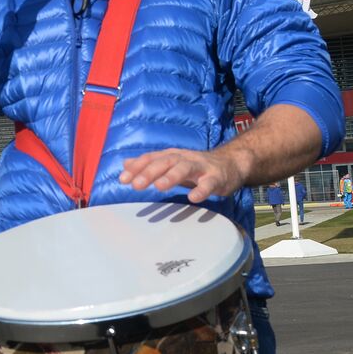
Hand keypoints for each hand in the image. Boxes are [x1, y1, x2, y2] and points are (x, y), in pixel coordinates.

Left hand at [119, 147, 249, 203]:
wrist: (230, 163)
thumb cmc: (195, 166)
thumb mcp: (170, 163)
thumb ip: (149, 164)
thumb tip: (125, 164)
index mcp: (171, 155)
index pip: (151, 159)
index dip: (137, 168)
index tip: (122, 180)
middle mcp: (184, 158)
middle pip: (165, 162)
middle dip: (150, 172)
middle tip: (136, 185)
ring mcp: (201, 167)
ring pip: (185, 168)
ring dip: (172, 176)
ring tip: (159, 186)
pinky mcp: (216, 178)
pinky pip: (209, 183)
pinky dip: (201, 190)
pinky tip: (193, 198)